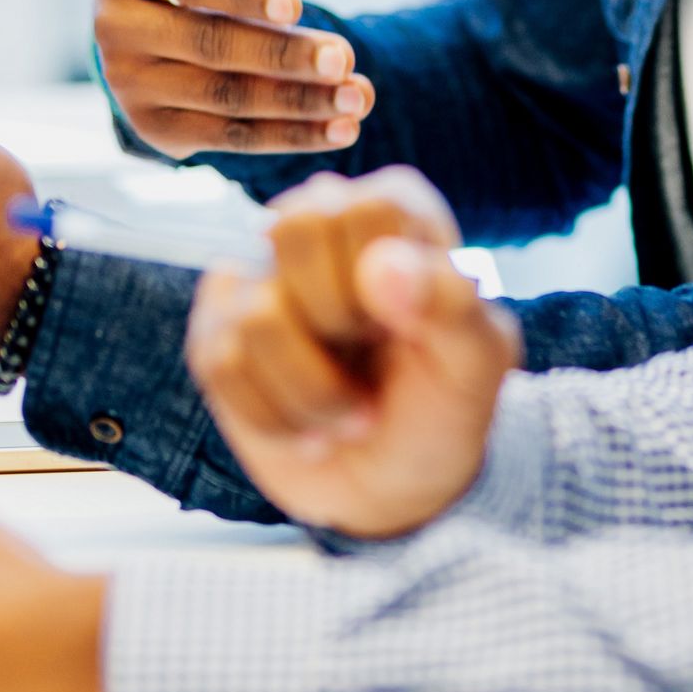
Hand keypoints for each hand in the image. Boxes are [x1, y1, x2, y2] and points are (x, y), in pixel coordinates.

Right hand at [95, 0, 374, 158]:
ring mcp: (131, 86)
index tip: (299, 2)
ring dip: (301, 102)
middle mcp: (115, 30)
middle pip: (212, 46)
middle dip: (286, 55)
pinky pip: (231, 139)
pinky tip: (342, 127)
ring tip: (362, 96)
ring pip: (228, 99)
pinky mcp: (156, 131)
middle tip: (348, 57)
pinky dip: (291, 136)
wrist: (144, 31)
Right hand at [186, 167, 521, 538]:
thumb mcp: (476, 361)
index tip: (405, 327)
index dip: (383, 283)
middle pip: (292, 230)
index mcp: (391, 209)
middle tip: (367, 355)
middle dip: (336, 325)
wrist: (394, 483)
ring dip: (313, 394)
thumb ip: (450, 302)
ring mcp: (258, 277)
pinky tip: (307, 424)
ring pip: (256, 316)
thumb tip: (381, 267)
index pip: (366, 208)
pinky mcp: (216, 331)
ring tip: (346, 410)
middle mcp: (317, 223)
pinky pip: (221, 364)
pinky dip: (276, 419)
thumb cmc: (443, 406)